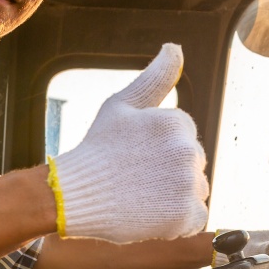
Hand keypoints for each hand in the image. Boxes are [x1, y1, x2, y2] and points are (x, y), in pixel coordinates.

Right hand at [48, 45, 208, 242]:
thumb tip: (175, 47)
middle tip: (137, 178)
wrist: (72, 195)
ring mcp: (187, 184)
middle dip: (170, 173)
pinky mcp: (185, 215)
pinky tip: (151, 214)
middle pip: (194, 166)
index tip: (137, 157)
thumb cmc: (97, 148)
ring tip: (142, 196)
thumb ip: (156, 77)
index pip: (186, 139)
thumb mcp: (122, 104)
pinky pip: (196, 218)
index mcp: (178, 122)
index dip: (160, 151)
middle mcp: (188, 150)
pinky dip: (178, 221)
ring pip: (197, 191)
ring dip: (176, 197)